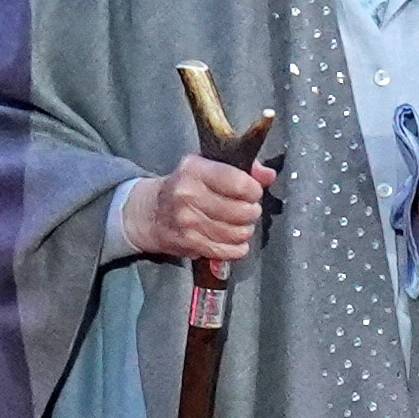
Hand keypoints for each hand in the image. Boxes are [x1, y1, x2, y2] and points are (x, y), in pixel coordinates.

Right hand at [130, 153, 274, 262]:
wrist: (149, 213)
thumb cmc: (185, 185)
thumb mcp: (207, 166)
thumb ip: (242, 168)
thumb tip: (269, 175)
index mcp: (195, 170)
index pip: (239, 183)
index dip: (254, 190)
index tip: (252, 192)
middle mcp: (189, 195)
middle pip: (242, 211)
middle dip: (252, 211)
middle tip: (247, 209)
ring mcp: (188, 222)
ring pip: (238, 232)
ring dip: (246, 230)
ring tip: (240, 224)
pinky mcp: (190, 243)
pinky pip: (228, 251)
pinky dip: (238, 247)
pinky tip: (234, 240)